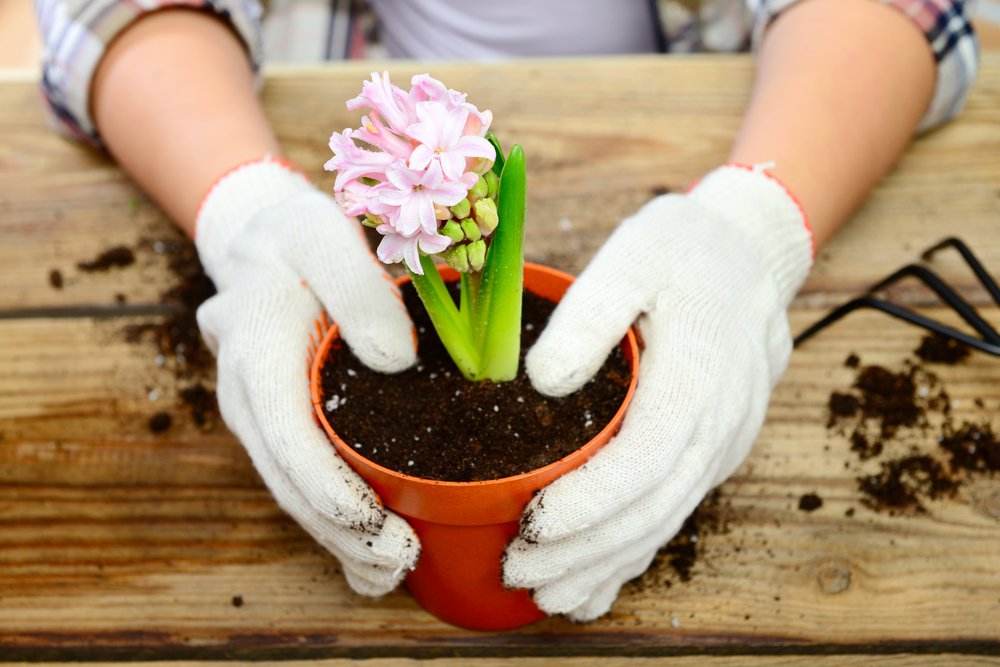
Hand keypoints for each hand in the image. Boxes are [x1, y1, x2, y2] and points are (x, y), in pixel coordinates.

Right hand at [195, 158, 419, 594]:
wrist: (260, 236)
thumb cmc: (299, 234)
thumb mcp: (329, 235)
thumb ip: (360, 289)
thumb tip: (397, 361)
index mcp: (256, 349)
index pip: (285, 433)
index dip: (326, 487)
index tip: (373, 523)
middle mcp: (247, 392)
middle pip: (286, 478)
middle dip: (339, 530)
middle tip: (398, 561)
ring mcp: (259, 412)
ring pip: (290, 489)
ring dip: (337, 538)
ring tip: (391, 572)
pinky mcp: (279, 421)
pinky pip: (299, 477)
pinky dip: (333, 518)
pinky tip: (369, 550)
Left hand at [504, 164, 812, 619]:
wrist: (749, 257)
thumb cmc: (683, 251)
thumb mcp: (634, 254)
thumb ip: (590, 315)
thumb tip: (541, 382)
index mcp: (696, 377)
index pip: (644, 460)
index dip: (589, 502)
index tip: (532, 526)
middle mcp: (717, 424)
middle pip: (651, 509)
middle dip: (584, 551)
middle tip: (519, 572)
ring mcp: (721, 444)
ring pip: (664, 522)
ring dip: (605, 565)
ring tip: (547, 596)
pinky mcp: (712, 450)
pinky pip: (672, 511)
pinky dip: (632, 553)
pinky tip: (595, 585)